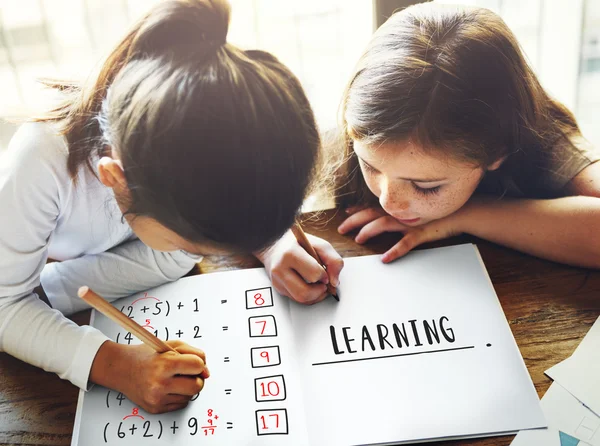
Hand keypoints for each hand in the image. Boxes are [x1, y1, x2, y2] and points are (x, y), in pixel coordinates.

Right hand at [91, 340, 209, 413]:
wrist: (121, 368)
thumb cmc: (147, 355)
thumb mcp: (171, 345)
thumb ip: (194, 354)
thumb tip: (206, 372)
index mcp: (164, 364)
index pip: (197, 366)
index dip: (199, 364)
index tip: (194, 363)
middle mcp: (160, 383)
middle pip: (197, 386)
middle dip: (197, 378)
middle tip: (188, 373)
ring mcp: (157, 398)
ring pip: (190, 396)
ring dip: (187, 387)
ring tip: (174, 378)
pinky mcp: (155, 408)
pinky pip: (180, 404)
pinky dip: (179, 395)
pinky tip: (168, 387)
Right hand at [255, 229, 343, 303]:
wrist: (275, 245)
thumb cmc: (298, 244)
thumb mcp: (319, 244)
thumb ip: (333, 260)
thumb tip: (334, 282)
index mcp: (290, 254)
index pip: (313, 274)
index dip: (324, 276)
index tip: (325, 273)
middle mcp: (280, 269)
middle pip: (304, 292)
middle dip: (319, 291)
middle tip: (323, 283)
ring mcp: (277, 280)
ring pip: (300, 299)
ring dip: (315, 296)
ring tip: (319, 286)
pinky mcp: (278, 288)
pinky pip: (297, 300)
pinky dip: (309, 297)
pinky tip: (311, 287)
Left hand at [338, 206, 462, 262]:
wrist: (460, 213)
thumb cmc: (435, 214)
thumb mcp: (414, 211)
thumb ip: (398, 213)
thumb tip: (381, 216)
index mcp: (397, 208)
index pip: (372, 207)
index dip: (357, 210)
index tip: (345, 214)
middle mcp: (400, 213)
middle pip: (371, 214)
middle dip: (354, 221)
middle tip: (341, 229)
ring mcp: (409, 223)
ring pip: (384, 224)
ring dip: (369, 231)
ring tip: (359, 239)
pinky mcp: (421, 233)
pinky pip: (405, 243)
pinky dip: (394, 251)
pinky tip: (385, 258)